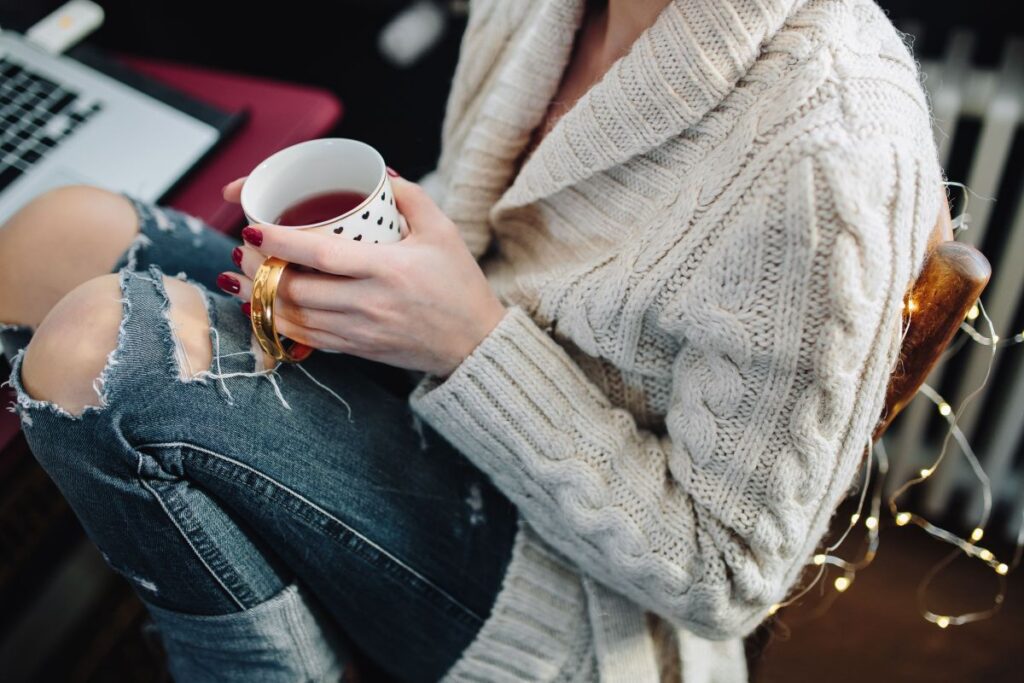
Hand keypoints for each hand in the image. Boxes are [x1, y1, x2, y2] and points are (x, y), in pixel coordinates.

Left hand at [217, 174, 506, 376]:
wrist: (475, 344)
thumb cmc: (459, 284)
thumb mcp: (443, 232)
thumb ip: (409, 197)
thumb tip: (377, 173)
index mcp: (388, 270)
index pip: (320, 255)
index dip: (279, 243)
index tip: (253, 229)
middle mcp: (369, 304)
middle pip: (296, 290)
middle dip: (260, 270)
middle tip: (245, 249)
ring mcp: (361, 332)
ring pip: (295, 318)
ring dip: (261, 298)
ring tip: (242, 276)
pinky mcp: (357, 350)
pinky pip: (307, 339)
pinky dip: (279, 323)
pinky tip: (263, 307)